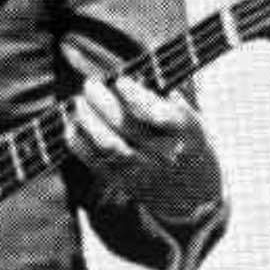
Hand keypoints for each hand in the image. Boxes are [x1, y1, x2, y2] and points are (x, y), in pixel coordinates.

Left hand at [70, 75, 221, 218]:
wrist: (195, 195)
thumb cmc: (189, 144)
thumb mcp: (192, 119)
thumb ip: (167, 99)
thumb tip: (131, 75)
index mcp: (187, 132)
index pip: (158, 114)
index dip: (134, 96)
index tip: (121, 80)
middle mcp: (164, 153)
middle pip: (126, 125)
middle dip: (102, 100)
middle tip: (91, 84)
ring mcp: (143, 171)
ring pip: (107, 143)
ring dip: (88, 119)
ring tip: (80, 102)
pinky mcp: (124, 183)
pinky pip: (93, 160)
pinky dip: (78, 140)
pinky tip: (75, 123)